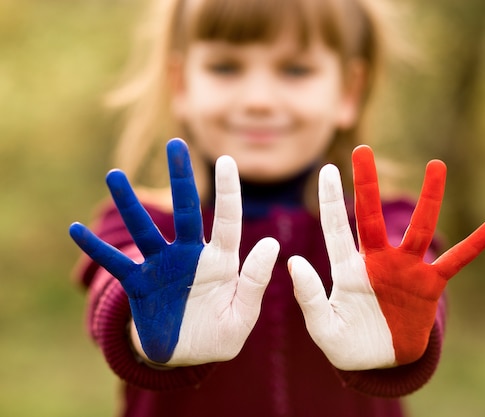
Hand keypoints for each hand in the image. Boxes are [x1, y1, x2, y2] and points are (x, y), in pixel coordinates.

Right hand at [69, 138, 278, 365]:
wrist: (186, 356)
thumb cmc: (220, 334)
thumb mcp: (242, 316)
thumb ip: (254, 282)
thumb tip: (271, 243)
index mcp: (220, 261)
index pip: (227, 221)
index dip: (228, 192)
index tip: (228, 160)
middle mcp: (190, 255)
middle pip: (186, 211)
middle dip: (181, 178)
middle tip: (176, 144)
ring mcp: (162, 266)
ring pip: (145, 230)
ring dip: (130, 205)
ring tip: (114, 176)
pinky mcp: (139, 284)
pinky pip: (115, 263)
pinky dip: (96, 249)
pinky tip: (75, 229)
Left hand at [288, 145, 484, 369]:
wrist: (380, 363)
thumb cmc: (347, 344)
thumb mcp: (323, 328)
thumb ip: (309, 298)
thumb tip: (294, 262)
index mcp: (348, 270)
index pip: (336, 228)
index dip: (331, 199)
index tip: (326, 168)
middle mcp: (377, 261)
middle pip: (371, 216)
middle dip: (366, 184)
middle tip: (362, 150)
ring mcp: (405, 271)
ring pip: (419, 229)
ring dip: (429, 198)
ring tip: (437, 165)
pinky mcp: (429, 286)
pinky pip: (455, 262)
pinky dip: (473, 246)